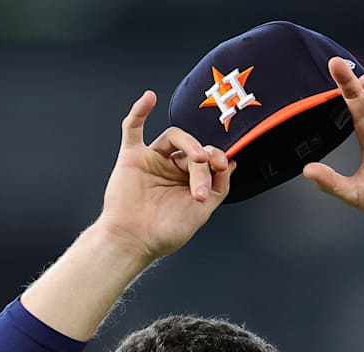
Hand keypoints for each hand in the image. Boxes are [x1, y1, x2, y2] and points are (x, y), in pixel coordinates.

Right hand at [94, 90, 234, 263]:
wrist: (135, 241)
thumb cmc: (164, 232)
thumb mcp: (203, 211)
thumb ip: (219, 186)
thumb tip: (231, 164)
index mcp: (188, 181)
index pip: (208, 159)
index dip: (218, 158)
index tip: (225, 166)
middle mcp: (171, 168)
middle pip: (193, 150)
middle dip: (204, 165)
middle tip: (205, 180)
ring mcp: (152, 160)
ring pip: (174, 137)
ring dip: (190, 144)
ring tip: (197, 159)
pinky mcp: (132, 157)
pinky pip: (133, 128)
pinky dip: (140, 111)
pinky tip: (149, 98)